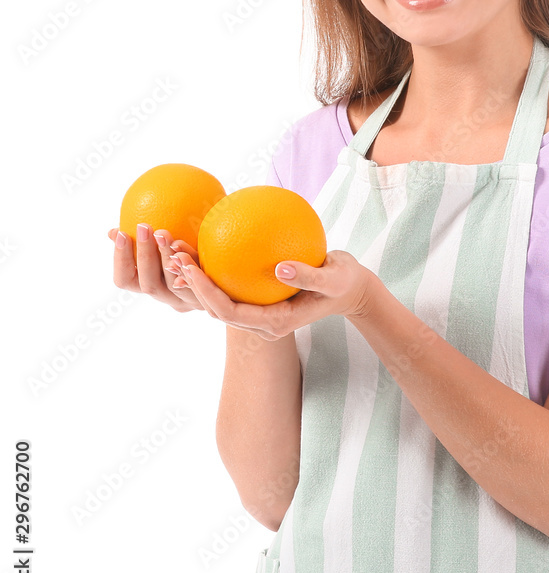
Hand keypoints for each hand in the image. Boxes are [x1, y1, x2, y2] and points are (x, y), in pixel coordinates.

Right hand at [108, 224, 203, 313]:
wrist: (224, 276)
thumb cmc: (186, 252)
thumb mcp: (162, 247)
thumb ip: (142, 241)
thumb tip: (112, 231)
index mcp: (150, 284)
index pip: (124, 280)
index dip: (120, 259)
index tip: (120, 232)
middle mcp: (166, 296)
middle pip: (148, 285)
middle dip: (144, 255)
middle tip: (143, 226)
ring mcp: (187, 300)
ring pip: (173, 285)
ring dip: (166, 257)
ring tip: (163, 234)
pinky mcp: (208, 297)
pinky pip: (198, 282)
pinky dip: (189, 264)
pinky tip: (183, 247)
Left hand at [168, 249, 375, 339]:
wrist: (349, 290)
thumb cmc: (343, 282)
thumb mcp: (334, 278)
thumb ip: (309, 275)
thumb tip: (281, 268)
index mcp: (276, 322)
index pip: (231, 312)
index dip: (206, 293)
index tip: (189, 268)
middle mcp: (262, 324)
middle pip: (217, 310)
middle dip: (193, 286)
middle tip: (175, 256)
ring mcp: (260, 316)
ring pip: (220, 302)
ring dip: (197, 281)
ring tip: (178, 252)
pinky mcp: (260, 303)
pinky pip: (231, 290)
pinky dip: (214, 273)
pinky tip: (204, 248)